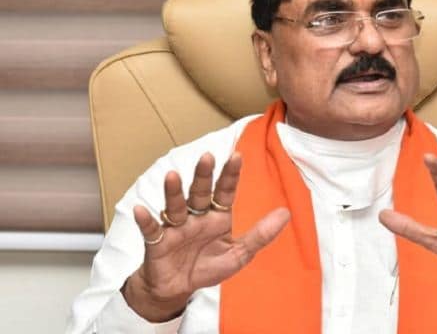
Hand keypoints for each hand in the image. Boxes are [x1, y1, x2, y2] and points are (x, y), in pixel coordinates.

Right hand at [123, 152, 289, 321]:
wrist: (178, 289)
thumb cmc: (207, 266)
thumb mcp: (239, 254)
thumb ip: (261, 234)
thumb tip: (286, 213)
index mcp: (217, 217)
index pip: (225, 192)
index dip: (230, 175)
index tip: (237, 156)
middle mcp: (196, 217)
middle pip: (200, 193)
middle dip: (203, 176)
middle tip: (207, 157)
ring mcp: (176, 228)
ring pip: (175, 206)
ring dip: (173, 192)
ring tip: (172, 176)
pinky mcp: (158, 242)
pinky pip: (152, 230)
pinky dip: (146, 221)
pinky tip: (142, 211)